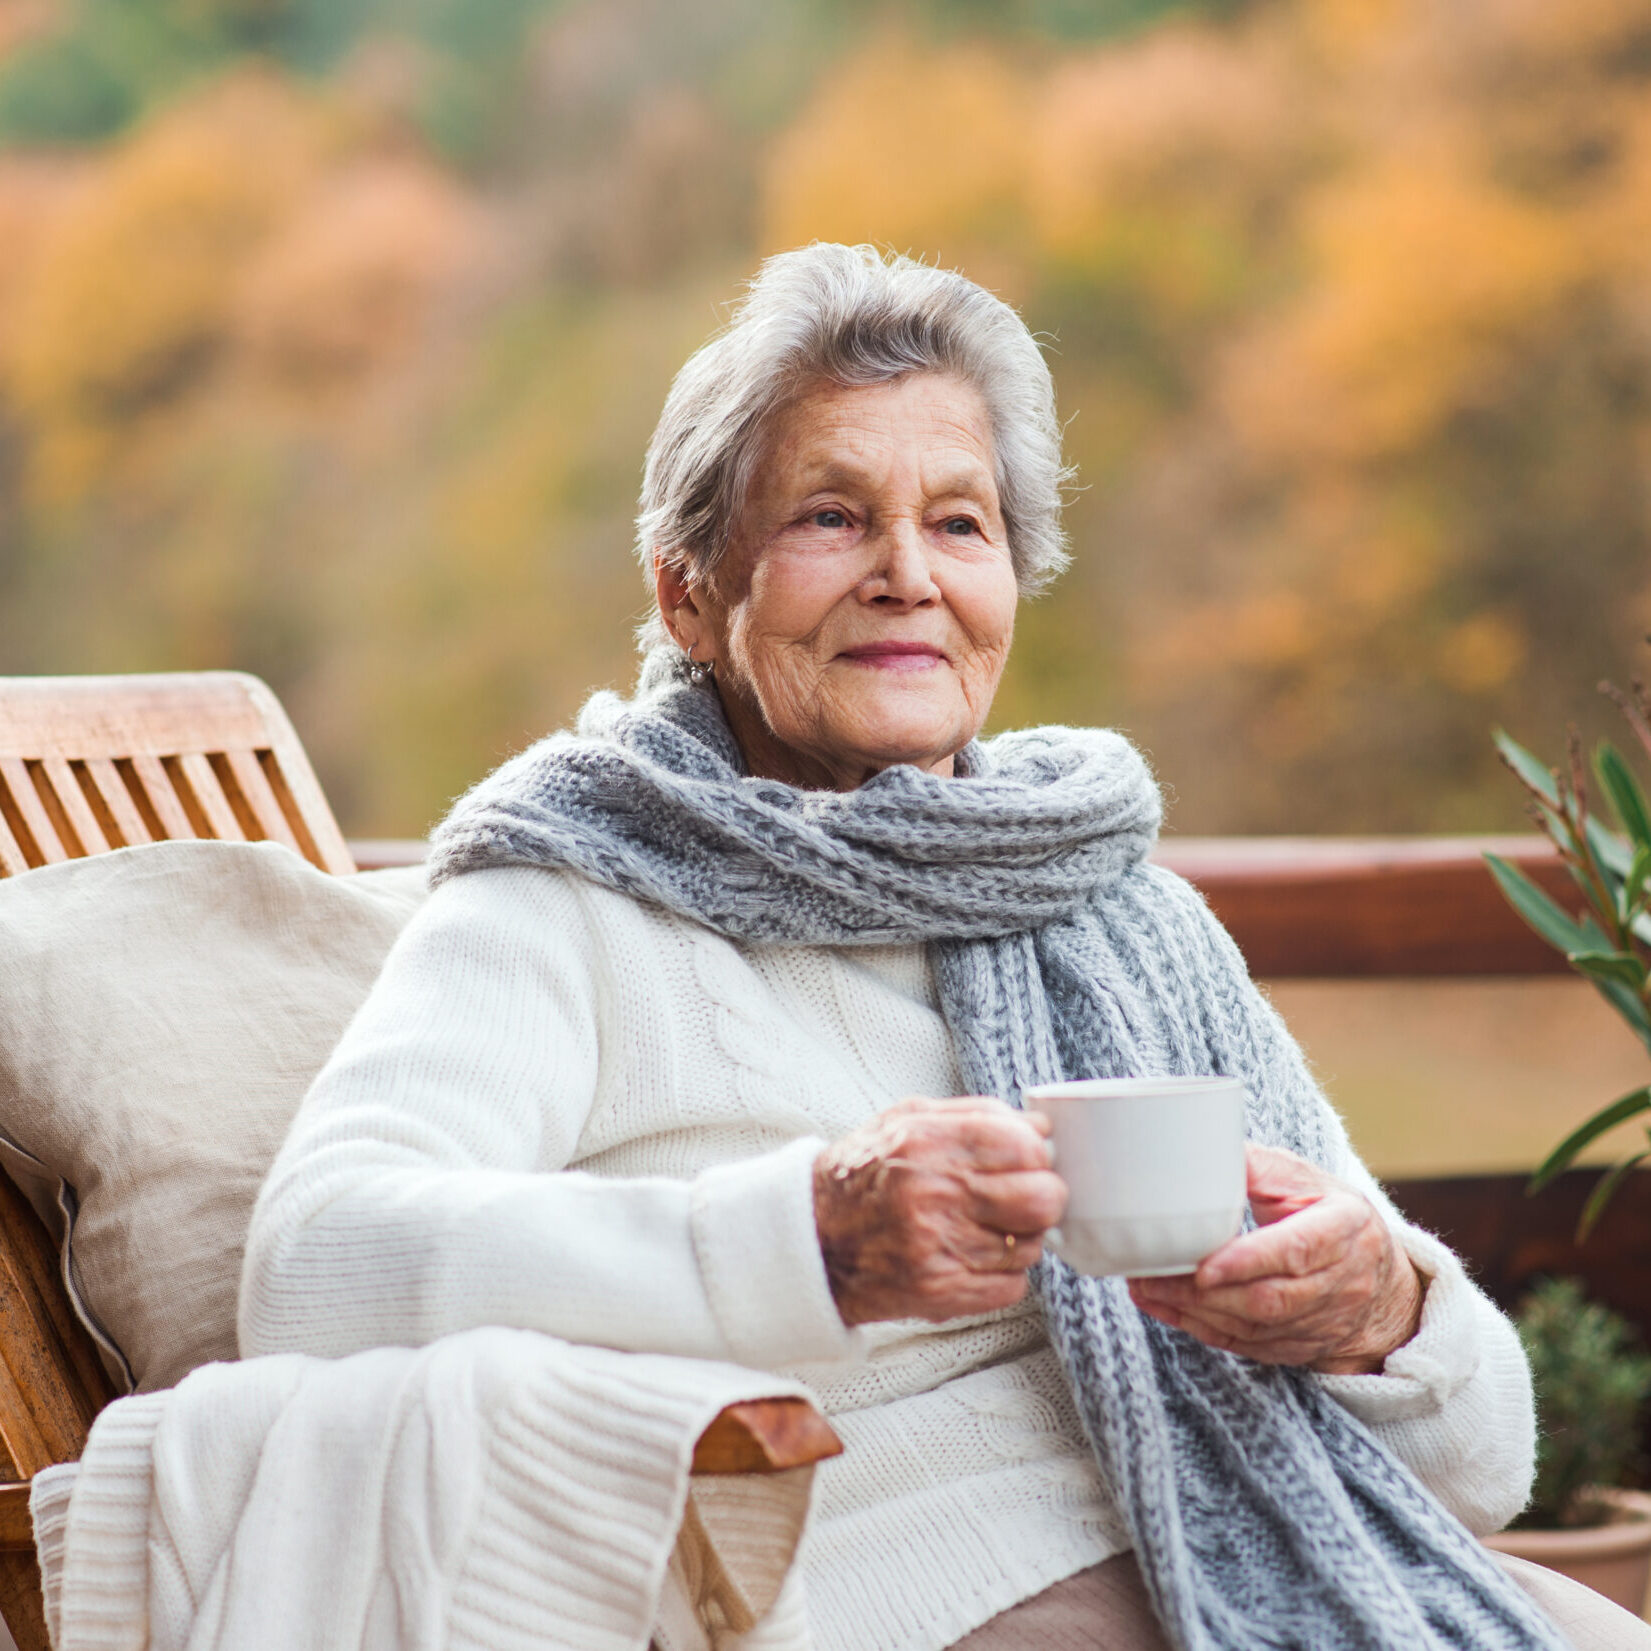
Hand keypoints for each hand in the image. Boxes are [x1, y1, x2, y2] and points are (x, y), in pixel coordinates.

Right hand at [813, 1096, 1065, 1327]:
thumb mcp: (908, 1119)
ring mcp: (938, 1246)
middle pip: (1041, 1199)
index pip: (1025, 1147)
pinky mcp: (939, 1291)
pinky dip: (1002, 1274)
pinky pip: (1011, 1287)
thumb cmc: (865, 1173)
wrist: (812, 1238)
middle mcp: (934, 1194)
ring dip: (1019, 1238)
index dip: (1036, 1155)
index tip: (1026, 1161)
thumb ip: (977, 1114)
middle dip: (1043, 1197)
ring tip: (986, 1228)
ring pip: (1030, 1246)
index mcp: (927, 1142)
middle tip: (1022, 1197)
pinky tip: (972, 1257)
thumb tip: (1041, 1129)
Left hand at [1127, 1144, 1424, 1373]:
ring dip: (1196, 1312)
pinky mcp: (1301, 1346)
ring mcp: (1325, 1320)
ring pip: (1257, 1327)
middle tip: (1151, 1275)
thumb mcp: (1303, 1178)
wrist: (1376, 1274)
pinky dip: (1203, 1330)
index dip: (1249, 1261)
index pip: (1298, 1250)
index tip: (1203, 1266)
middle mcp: (1342, 1280)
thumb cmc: (1325, 1211)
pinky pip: (1250, 1346)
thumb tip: (1201, 1150)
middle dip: (1205, 1292)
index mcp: (1345, 1227)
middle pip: (1271, 1297)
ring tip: (1147, 1288)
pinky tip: (1166, 1310)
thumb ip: (1256, 1166)